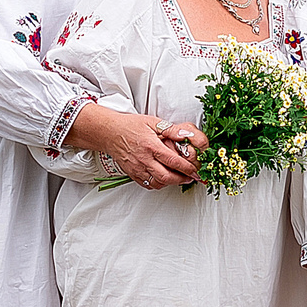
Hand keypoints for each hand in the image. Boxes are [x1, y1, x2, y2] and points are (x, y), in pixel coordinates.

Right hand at [71, 104, 202, 188]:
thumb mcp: (153, 122)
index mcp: (151, 146)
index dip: (187, 168)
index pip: (173, 161)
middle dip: (182, 179)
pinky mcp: (133, 174)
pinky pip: (148, 184)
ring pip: (158, 183)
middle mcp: (144, 160)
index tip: (196, 170)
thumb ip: (171, 130)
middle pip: (167, 177)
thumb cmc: (130, 126)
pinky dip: (159, 184)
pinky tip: (165, 179)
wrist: (110, 133)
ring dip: (171, 183)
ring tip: (180, 178)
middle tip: (191, 177)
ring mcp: (137, 169)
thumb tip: (187, 135)